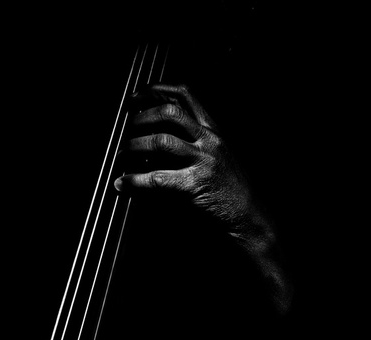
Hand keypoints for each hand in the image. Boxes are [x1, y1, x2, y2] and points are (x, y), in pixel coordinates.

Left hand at [115, 83, 292, 313]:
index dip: (156, 91)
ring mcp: (204, 161)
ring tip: (121, 157)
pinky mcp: (195, 185)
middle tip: (125, 131)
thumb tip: (152, 144)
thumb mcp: (214, 159)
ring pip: (161, 141)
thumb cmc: (229, 191)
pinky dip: (135, 181)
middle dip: (140, 118)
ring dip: (134, 147)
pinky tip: (123, 184)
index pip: (185, 94)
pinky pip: (158, 179)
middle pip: (169, 112)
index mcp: (213, 130)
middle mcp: (209, 139)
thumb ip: (190, 145)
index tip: (135, 98)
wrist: (249, 217)